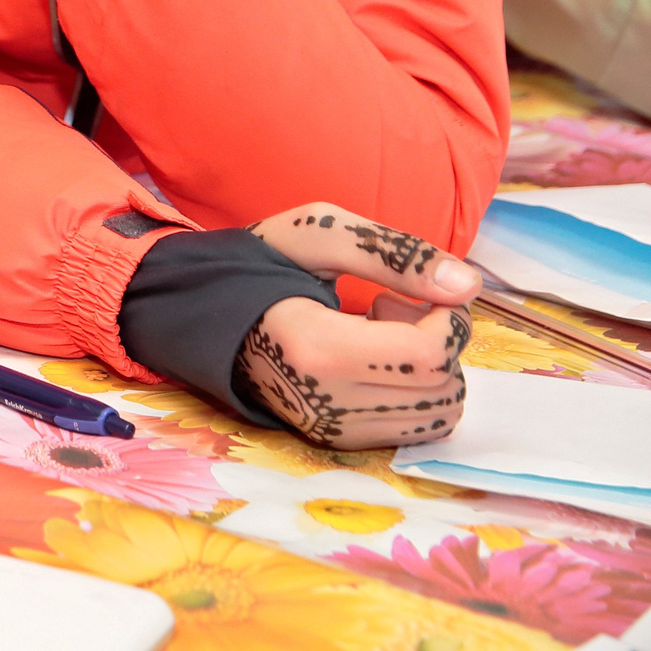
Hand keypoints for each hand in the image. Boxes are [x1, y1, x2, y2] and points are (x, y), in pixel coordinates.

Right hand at [232, 201, 478, 449]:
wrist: (207, 310)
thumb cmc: (263, 263)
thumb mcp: (322, 233)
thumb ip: (396, 256)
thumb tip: (467, 286)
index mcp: (317, 349)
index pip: (429, 355)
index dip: (446, 318)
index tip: (413, 290)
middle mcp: (327, 404)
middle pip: (443, 386)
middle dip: (440, 340)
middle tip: (392, 304)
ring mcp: (333, 429)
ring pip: (441, 413)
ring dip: (433, 369)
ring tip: (386, 334)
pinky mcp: (340, 441)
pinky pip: (419, 428)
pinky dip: (418, 392)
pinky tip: (379, 361)